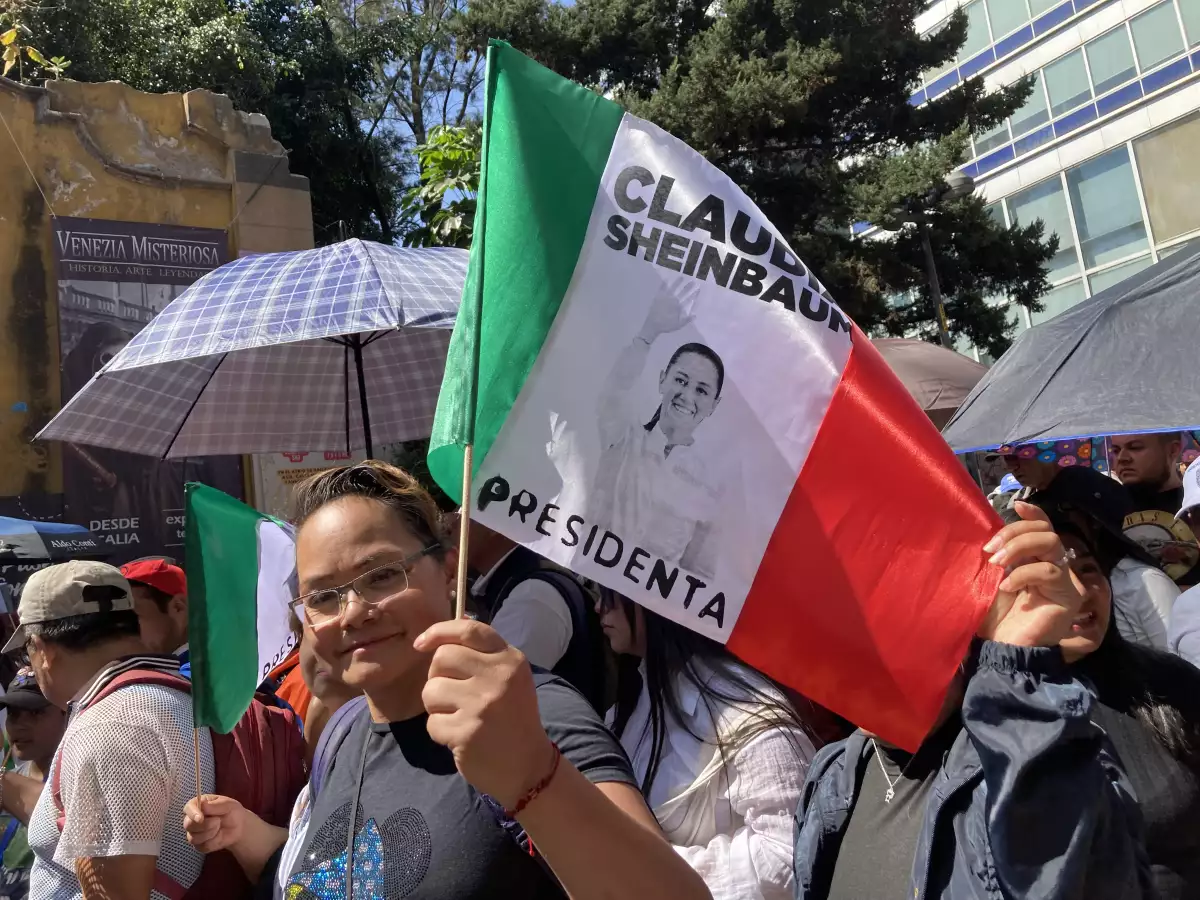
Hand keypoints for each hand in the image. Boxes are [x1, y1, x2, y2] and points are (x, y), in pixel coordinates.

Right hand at [183, 795, 246, 853]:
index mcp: (198, 804)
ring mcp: (194, 833)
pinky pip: (202, 846)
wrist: (239, 828)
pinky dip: (214, 841)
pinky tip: (219, 835)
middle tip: (218, 821)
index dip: (192, 813)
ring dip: (210, 833)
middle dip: (204, 825)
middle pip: (188, 825)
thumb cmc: (232, 812)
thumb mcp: (228, 805)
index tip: (200, 818)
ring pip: (194, 838)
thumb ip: (215, 805)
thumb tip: (202, 805)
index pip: (188, 808)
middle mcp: (192, 819)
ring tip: (219, 826)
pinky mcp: (199, 845)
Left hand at [415, 619, 556, 809]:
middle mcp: (498, 677)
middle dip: (437, 676)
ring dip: (436, 706)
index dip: (439, 631)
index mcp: (510, 659)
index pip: (469, 630)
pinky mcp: (466, 732)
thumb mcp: (509, 678)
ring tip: (457, 717)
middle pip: (442, 657)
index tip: (420, 643)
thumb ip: (481, 655)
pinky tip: (459, 737)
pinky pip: (432, 722)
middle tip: (452, 695)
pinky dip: (439, 731)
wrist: (527, 767)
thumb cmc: (512, 718)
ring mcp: (482, 705)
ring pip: (431, 690)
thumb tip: (440, 635)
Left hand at [638, 278, 697, 341]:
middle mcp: (673, 300)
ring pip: (673, 288)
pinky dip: (664, 284)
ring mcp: (665, 297)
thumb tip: (695, 315)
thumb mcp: (678, 325)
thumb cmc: (666, 326)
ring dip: (677, 282)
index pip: (688, 299)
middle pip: (682, 292)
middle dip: (688, 287)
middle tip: (693, 281)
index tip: (698, 289)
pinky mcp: (658, 297)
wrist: (652, 325)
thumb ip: (687, 319)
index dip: (694, 294)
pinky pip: (661, 289)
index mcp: (678, 307)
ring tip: (681, 277)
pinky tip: (666, 279)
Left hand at [977, 502, 1084, 647]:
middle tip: (991, 550)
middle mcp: (1054, 567)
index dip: (1033, 514)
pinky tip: (1006, 586)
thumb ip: (998, 555)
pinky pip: (1049, 571)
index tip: (1016, 506)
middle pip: (1046, 531)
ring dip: (1019, 547)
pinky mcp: (1068, 596)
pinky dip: (1023, 573)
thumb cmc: (993, 616)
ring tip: (996, 564)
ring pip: (1051, 543)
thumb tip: (990, 530)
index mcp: (1036, 560)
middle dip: (1015, 533)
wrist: (1001, 649)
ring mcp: (1064, 581)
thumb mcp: (990, 578)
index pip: (1044, 528)